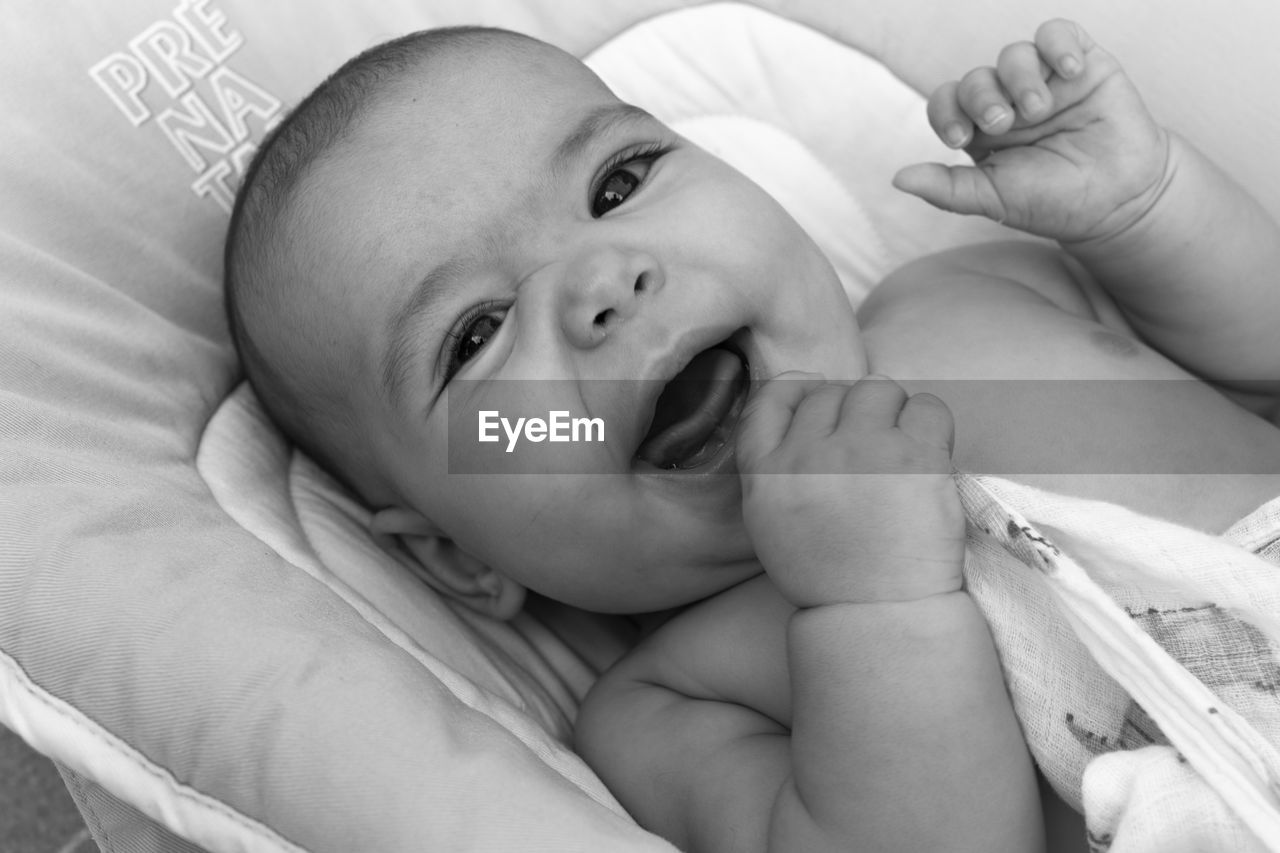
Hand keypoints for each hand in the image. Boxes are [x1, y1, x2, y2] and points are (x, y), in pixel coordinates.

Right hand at [736, 373, 964, 608]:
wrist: (878, 613)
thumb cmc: (827, 574)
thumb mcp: (769, 520)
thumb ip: (775, 465)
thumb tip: (806, 407)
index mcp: (768, 471)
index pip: (774, 396)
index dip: (800, 389)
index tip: (821, 402)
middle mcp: (812, 453)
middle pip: (833, 392)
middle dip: (853, 413)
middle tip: (872, 451)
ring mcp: (865, 450)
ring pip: (879, 390)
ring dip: (892, 412)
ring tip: (901, 450)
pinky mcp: (917, 457)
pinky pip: (927, 406)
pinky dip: (930, 423)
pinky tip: (928, 454)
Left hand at [893, 19, 1168, 244]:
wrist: (1119, 200)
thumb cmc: (1053, 202)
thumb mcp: (993, 199)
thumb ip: (946, 188)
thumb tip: (897, 178)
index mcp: (980, 131)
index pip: (946, 103)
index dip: (946, 112)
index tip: (960, 138)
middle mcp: (1008, 101)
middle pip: (977, 78)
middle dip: (982, 98)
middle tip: (1001, 124)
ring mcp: (1044, 80)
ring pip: (1014, 55)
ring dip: (1019, 78)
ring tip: (1039, 110)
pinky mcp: (1082, 64)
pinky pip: (1058, 34)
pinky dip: (1057, 46)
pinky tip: (1068, 72)